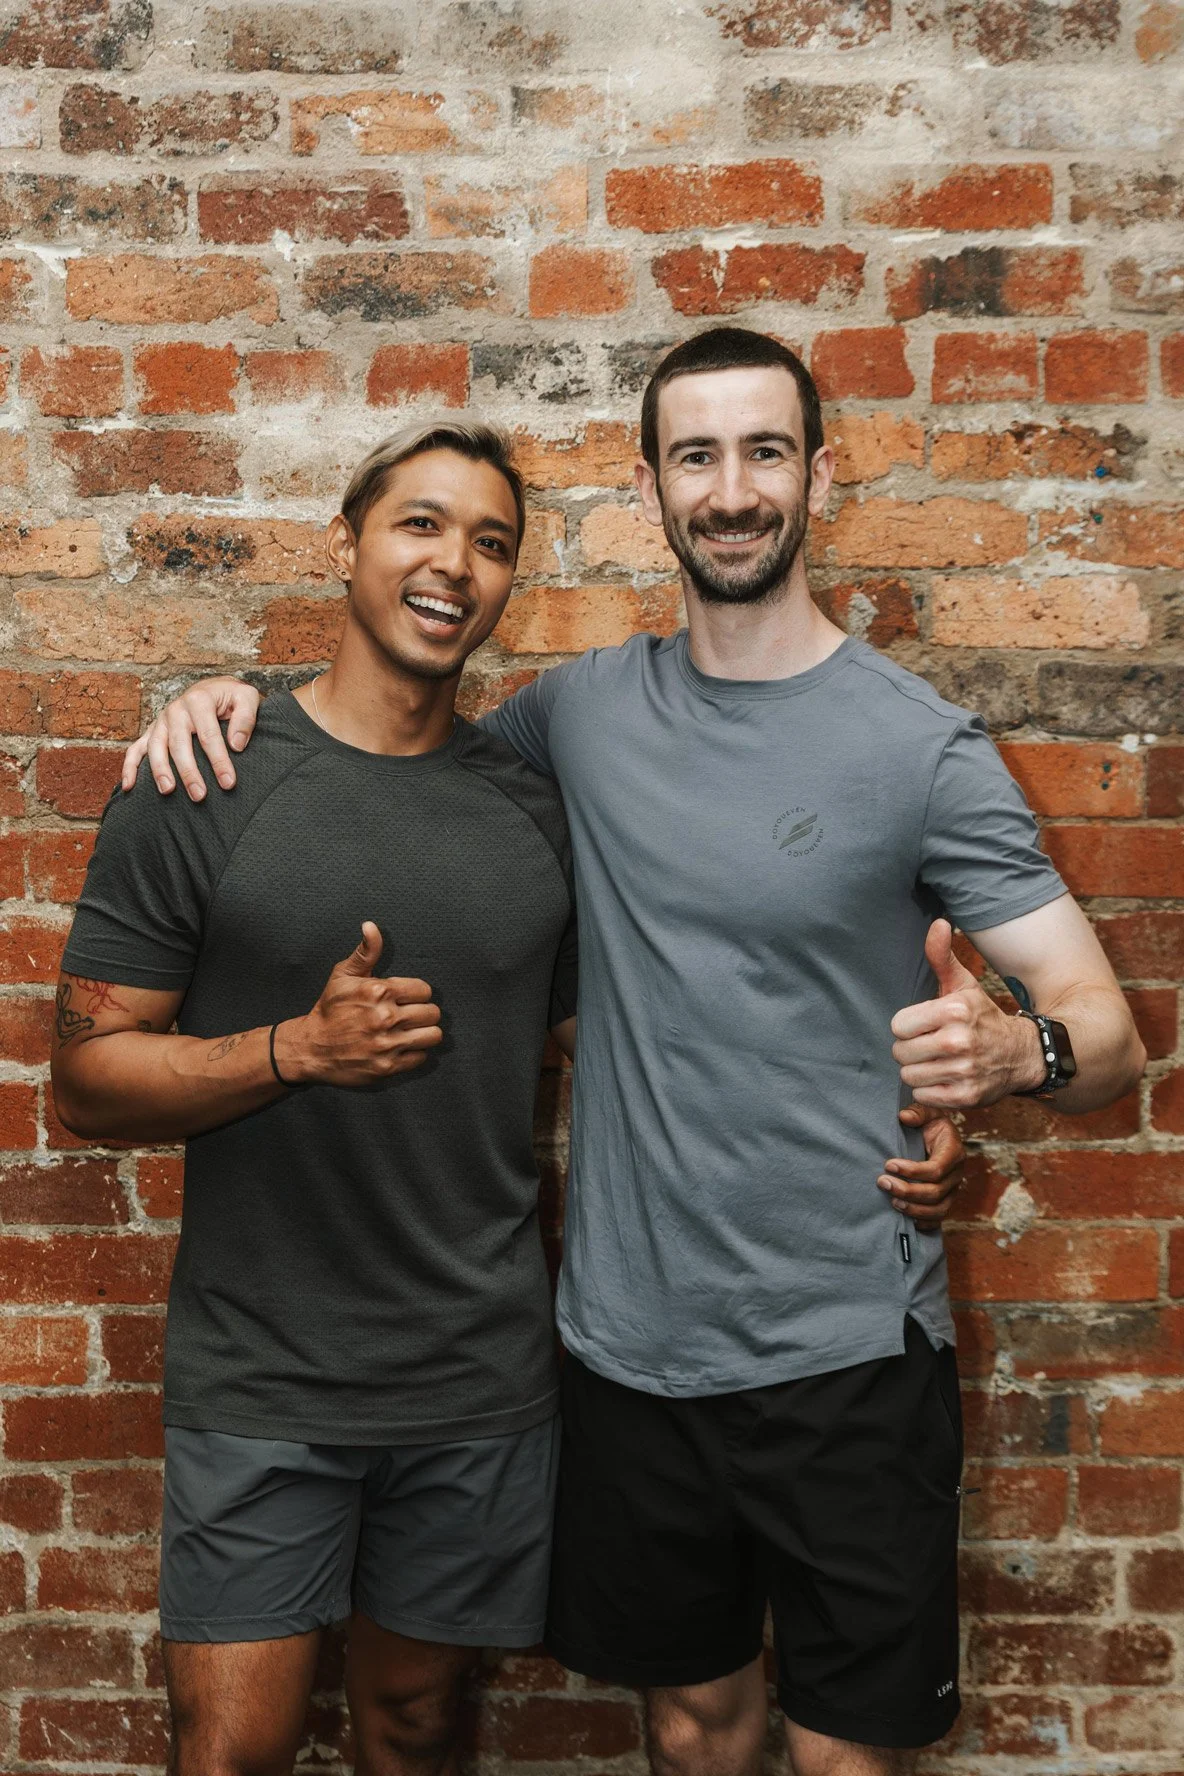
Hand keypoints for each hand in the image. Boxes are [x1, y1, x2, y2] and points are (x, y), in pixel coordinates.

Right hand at [120, 678, 262, 799]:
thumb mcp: (247, 698)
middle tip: (200, 795)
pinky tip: (129, 787)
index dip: (219, 761)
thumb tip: (236, 745)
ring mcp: (161, 721)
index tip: (228, 783)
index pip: (209, 735)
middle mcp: (176, 709)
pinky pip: (136, 749)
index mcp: (199, 700)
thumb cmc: (232, 698)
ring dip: (160, 770)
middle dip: (189, 771)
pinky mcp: (153, 731)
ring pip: (156, 747)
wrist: (214, 689)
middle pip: (180, 744)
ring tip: (168, 791)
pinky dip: (130, 767)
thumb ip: (245, 719)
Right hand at [273, 923, 442, 1086]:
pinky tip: (401, 1047)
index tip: (406, 999)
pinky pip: (422, 1057)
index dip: (417, 994)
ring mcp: (387, 1044)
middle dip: (423, 1013)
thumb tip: (371, 926)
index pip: (425, 990)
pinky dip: (415, 1053)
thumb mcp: (343, 976)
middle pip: (432, 1013)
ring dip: (425, 1033)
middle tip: (410, 1016)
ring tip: (412, 1031)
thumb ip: (365, 952)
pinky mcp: (387, 1067)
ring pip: (434, 1035)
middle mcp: (385, 1017)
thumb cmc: (329, 1009)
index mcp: (378, 991)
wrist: (311, 1048)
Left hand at [877, 1105, 964, 1229]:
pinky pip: (939, 1218)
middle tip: (882, 1182)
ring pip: (938, 1209)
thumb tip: (904, 1117)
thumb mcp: (928, 1111)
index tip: (889, 1164)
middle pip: (935, 1192)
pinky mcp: (946, 1200)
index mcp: (954, 1152)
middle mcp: (957, 1174)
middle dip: (907, 1190)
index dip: (912, 1171)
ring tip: (892, 1201)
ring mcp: (953, 1190)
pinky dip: (923, 1222)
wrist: (937, 1136)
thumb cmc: (930, 1124)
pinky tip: (904, 1218)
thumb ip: (917, 1112)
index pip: (936, 1169)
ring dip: (913, 1209)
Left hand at [890, 920, 1043, 1107]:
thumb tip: (938, 923)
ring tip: (938, 1061)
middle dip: (911, 1049)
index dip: (908, 1027)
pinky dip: (929, 1089)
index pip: (898, 1025)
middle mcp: (959, 1041)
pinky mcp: (966, 1096)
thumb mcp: (963, 985)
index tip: (925, 1026)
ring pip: (909, 1076)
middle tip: (931, 1045)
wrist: (1022, 1054)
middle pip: (900, 1052)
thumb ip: (942, 956)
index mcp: (954, 1010)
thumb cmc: (982, 1017)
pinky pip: (923, 1095)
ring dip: (919, 1070)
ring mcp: (963, 1071)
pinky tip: (946, 1077)